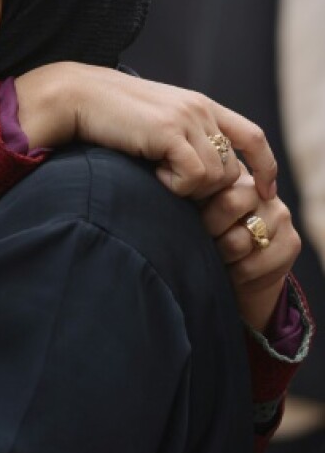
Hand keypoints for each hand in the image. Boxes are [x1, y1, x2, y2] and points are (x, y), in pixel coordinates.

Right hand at [15, 62, 276, 200]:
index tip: (264, 193)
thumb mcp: (152, 124)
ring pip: (216, 177)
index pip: (252, 137)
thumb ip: (180, 139)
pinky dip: (174, 185)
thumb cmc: (105, 116)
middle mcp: (200, 108)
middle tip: (172, 187)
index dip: (265, 168)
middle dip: (208, 190)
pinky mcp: (169, 131)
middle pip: (233, 170)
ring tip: (154, 174)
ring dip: (187, 188)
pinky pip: (195, 177)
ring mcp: (187, 118)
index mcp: (200, 105)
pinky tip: (149, 174)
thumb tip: (201, 176)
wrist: (73, 97)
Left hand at [199, 163, 299, 331]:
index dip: (196, 202)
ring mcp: (280, 216)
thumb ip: (184, 197)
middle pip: (229, 203)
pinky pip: (250, 264)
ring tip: (213, 256)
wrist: (235, 274)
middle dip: (206, 228)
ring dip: (217, 254)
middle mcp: (262, 192)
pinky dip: (232, 274)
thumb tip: (161, 180)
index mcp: (235, 178)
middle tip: (200, 239)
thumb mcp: (192, 212)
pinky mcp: (290, 244)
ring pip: (237, 239)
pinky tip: (228, 272)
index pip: (215, 179)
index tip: (187, 217)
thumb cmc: (204, 237)